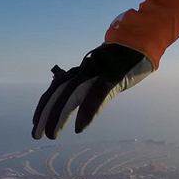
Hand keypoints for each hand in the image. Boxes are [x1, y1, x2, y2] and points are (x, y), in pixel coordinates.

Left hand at [31, 44, 152, 139]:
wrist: (142, 43)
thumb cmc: (126, 59)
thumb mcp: (105, 69)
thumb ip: (92, 80)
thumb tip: (80, 96)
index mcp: (83, 69)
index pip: (57, 87)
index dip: (45, 105)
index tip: (36, 122)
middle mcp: (86, 69)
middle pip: (59, 92)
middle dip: (46, 114)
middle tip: (37, 135)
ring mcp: (99, 72)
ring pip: (72, 94)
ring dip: (59, 115)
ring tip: (52, 135)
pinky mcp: (113, 77)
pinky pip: (96, 96)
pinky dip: (87, 113)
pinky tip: (79, 128)